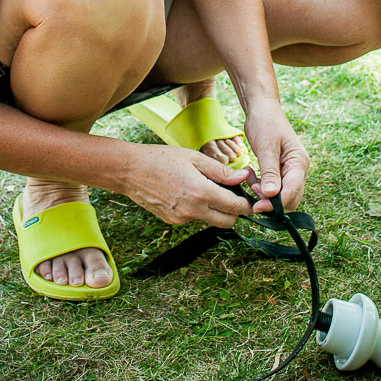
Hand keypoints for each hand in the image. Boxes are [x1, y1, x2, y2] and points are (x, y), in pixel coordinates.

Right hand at [123, 143, 252, 227]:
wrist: (130, 170)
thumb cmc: (162, 158)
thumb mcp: (194, 158)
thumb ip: (220, 171)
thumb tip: (243, 177)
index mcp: (201, 193)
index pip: (235, 207)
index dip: (246, 204)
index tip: (250, 198)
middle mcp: (193, 211)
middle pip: (227, 221)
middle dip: (234, 211)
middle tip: (234, 195)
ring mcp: (181, 219)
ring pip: (210, 220)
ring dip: (215, 209)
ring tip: (206, 187)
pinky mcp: (172, 221)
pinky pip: (194, 218)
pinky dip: (198, 209)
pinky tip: (188, 192)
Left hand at [243, 106, 309, 212]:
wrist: (261, 108)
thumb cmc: (265, 122)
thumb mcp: (266, 147)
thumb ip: (270, 172)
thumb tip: (271, 195)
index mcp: (299, 162)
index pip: (292, 191)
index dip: (275, 203)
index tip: (257, 206)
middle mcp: (298, 168)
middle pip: (289, 197)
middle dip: (270, 200)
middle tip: (252, 190)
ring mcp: (290, 169)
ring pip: (280, 194)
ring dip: (264, 193)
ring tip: (250, 180)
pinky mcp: (280, 169)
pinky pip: (273, 186)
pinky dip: (261, 186)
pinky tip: (251, 176)